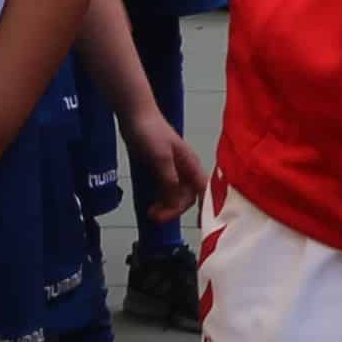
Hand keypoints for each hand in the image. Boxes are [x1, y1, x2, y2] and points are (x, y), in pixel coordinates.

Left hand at [121, 113, 205, 227]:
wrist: (134, 114)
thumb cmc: (150, 133)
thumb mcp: (160, 158)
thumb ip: (169, 180)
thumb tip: (174, 202)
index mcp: (191, 165)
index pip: (204, 192)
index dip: (206, 209)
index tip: (200, 226)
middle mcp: (186, 169)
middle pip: (188, 197)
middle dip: (174, 209)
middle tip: (155, 216)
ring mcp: (173, 169)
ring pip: (176, 195)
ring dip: (166, 206)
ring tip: (151, 213)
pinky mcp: (161, 168)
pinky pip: (166, 190)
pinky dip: (161, 200)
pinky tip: (152, 205)